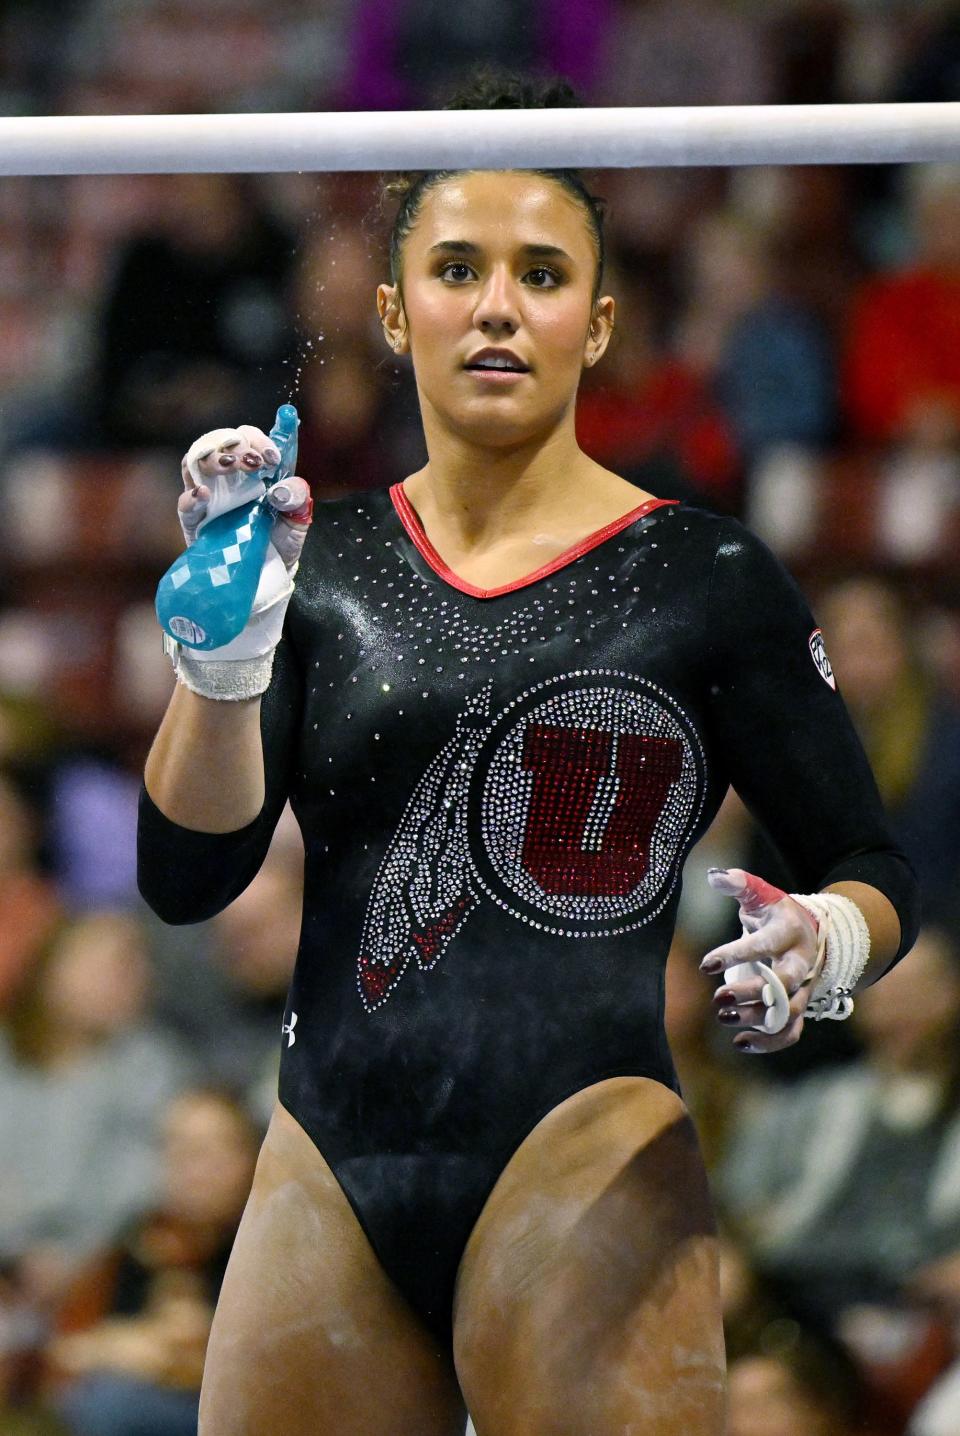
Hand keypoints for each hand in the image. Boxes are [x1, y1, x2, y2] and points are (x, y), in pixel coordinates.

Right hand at [177, 423, 311, 569]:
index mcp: (254, 471)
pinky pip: (185, 503)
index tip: (271, 456)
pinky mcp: (195, 521)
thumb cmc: (281, 541)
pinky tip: (203, 494)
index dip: (258, 440)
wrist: (268, 575)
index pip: (248, 438)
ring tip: (228, 465)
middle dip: (235, 445)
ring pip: (196, 462)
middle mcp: (229, 478)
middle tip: (252, 462)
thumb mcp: (298, 519)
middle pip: (220, 443)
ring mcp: (209, 497)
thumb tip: (280, 489)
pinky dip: (192, 495)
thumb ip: (297, 497)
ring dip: (212, 458)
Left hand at [700, 867, 820, 1053]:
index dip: (735, 955)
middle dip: (752, 994)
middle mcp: (801, 962)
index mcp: (790, 932)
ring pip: (788, 1012)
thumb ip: (738, 883)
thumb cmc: (774, 913)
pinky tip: (740, 1042)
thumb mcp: (760, 893)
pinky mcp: (798, 1006)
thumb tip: (714, 876)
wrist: (808, 933)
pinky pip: (791, 1032)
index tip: (705, 964)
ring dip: (756, 1019)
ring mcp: (803, 988)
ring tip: (722, 1015)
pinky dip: (769, 1042)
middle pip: (784, 984)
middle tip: (718, 998)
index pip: (764, 945)